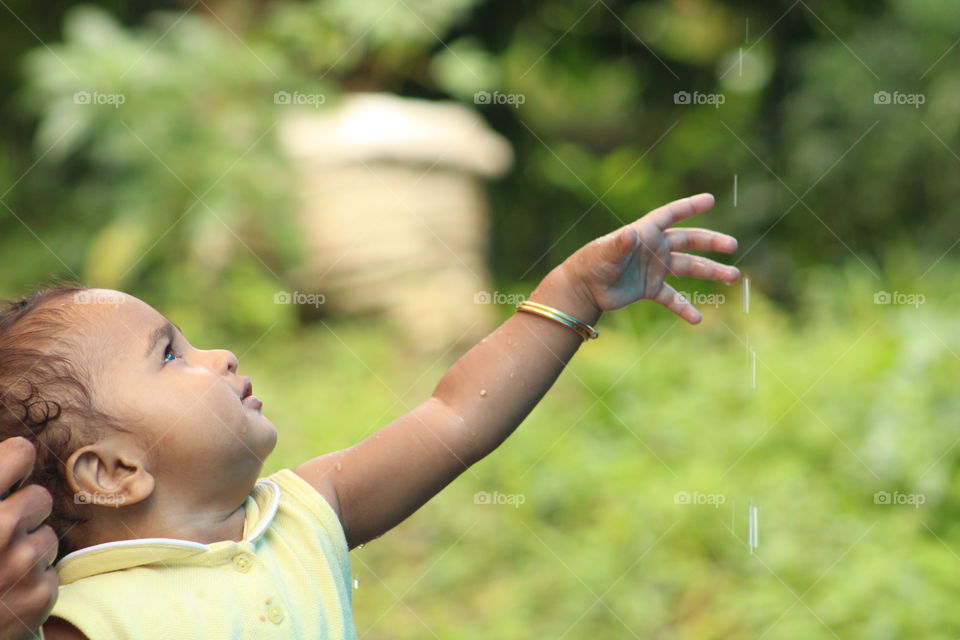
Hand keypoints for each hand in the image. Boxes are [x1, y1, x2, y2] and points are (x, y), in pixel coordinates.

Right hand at [0, 437, 58, 639]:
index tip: (10, 478)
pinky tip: (4, 594)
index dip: (15, 463)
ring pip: (47, 536)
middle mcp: (0, 528)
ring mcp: (23, 563)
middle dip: (22, 514)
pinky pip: (50, 571)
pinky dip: (31, 581)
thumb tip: (16, 452)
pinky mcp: (40, 594)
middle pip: (40, 497)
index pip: (20, 453)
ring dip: (27, 549)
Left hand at [564, 193, 739, 322]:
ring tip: (733, 277)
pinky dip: (684, 307)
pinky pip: (673, 298)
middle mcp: (654, 247)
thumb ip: (620, 244)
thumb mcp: (606, 253)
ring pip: (689, 267)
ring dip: (711, 272)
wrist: (584, 288)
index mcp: (645, 232)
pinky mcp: (651, 289)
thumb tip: (629, 234)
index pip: (671, 214)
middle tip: (732, 247)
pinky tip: (697, 319)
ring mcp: (655, 268)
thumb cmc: (592, 264)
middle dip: (711, 242)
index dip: (689, 206)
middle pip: (689, 240)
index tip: (710, 200)